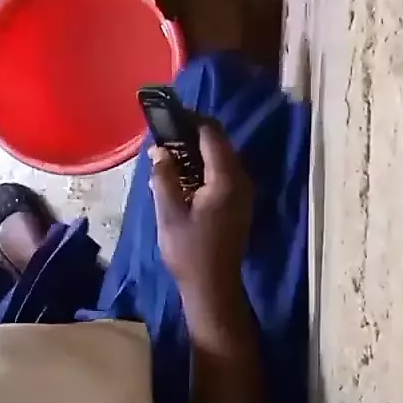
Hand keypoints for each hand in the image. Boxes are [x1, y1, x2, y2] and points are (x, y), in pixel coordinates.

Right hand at [150, 118, 253, 302]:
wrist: (213, 287)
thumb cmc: (189, 251)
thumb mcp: (169, 213)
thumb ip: (164, 177)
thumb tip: (159, 151)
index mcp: (225, 179)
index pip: (212, 134)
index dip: (191, 120)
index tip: (168, 115)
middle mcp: (240, 180)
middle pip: (219, 143)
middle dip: (192, 134)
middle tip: (164, 133)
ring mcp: (243, 192)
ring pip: (222, 158)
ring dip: (198, 151)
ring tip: (169, 152)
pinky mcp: (239, 203)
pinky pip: (223, 174)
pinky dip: (204, 167)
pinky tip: (182, 174)